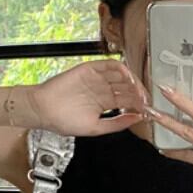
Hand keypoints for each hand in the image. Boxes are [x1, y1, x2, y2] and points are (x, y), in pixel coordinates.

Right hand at [24, 59, 149, 136]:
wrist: (43, 111)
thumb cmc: (64, 121)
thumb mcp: (96, 127)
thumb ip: (117, 123)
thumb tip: (137, 119)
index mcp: (105, 103)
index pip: (127, 101)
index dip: (139, 106)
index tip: (149, 112)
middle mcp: (103, 89)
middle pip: (127, 88)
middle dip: (139, 95)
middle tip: (147, 102)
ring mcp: (98, 78)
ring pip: (122, 76)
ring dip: (134, 83)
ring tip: (140, 93)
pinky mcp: (90, 69)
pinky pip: (110, 65)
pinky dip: (122, 70)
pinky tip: (129, 80)